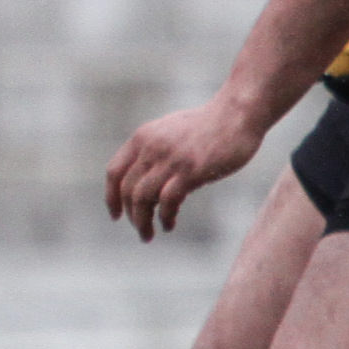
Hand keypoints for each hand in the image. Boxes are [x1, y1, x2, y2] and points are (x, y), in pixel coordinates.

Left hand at [104, 96, 263, 240]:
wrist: (237, 113)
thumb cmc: (208, 125)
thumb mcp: (170, 132)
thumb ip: (154, 151)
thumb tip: (146, 180)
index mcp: (142, 138)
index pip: (114, 172)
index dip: (111, 197)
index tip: (116, 215)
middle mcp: (151, 147)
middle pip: (127, 190)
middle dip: (131, 215)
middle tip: (142, 232)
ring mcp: (170, 158)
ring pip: (142, 198)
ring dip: (142, 221)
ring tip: (149, 234)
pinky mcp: (191, 170)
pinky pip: (168, 200)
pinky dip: (165, 217)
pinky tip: (169, 224)